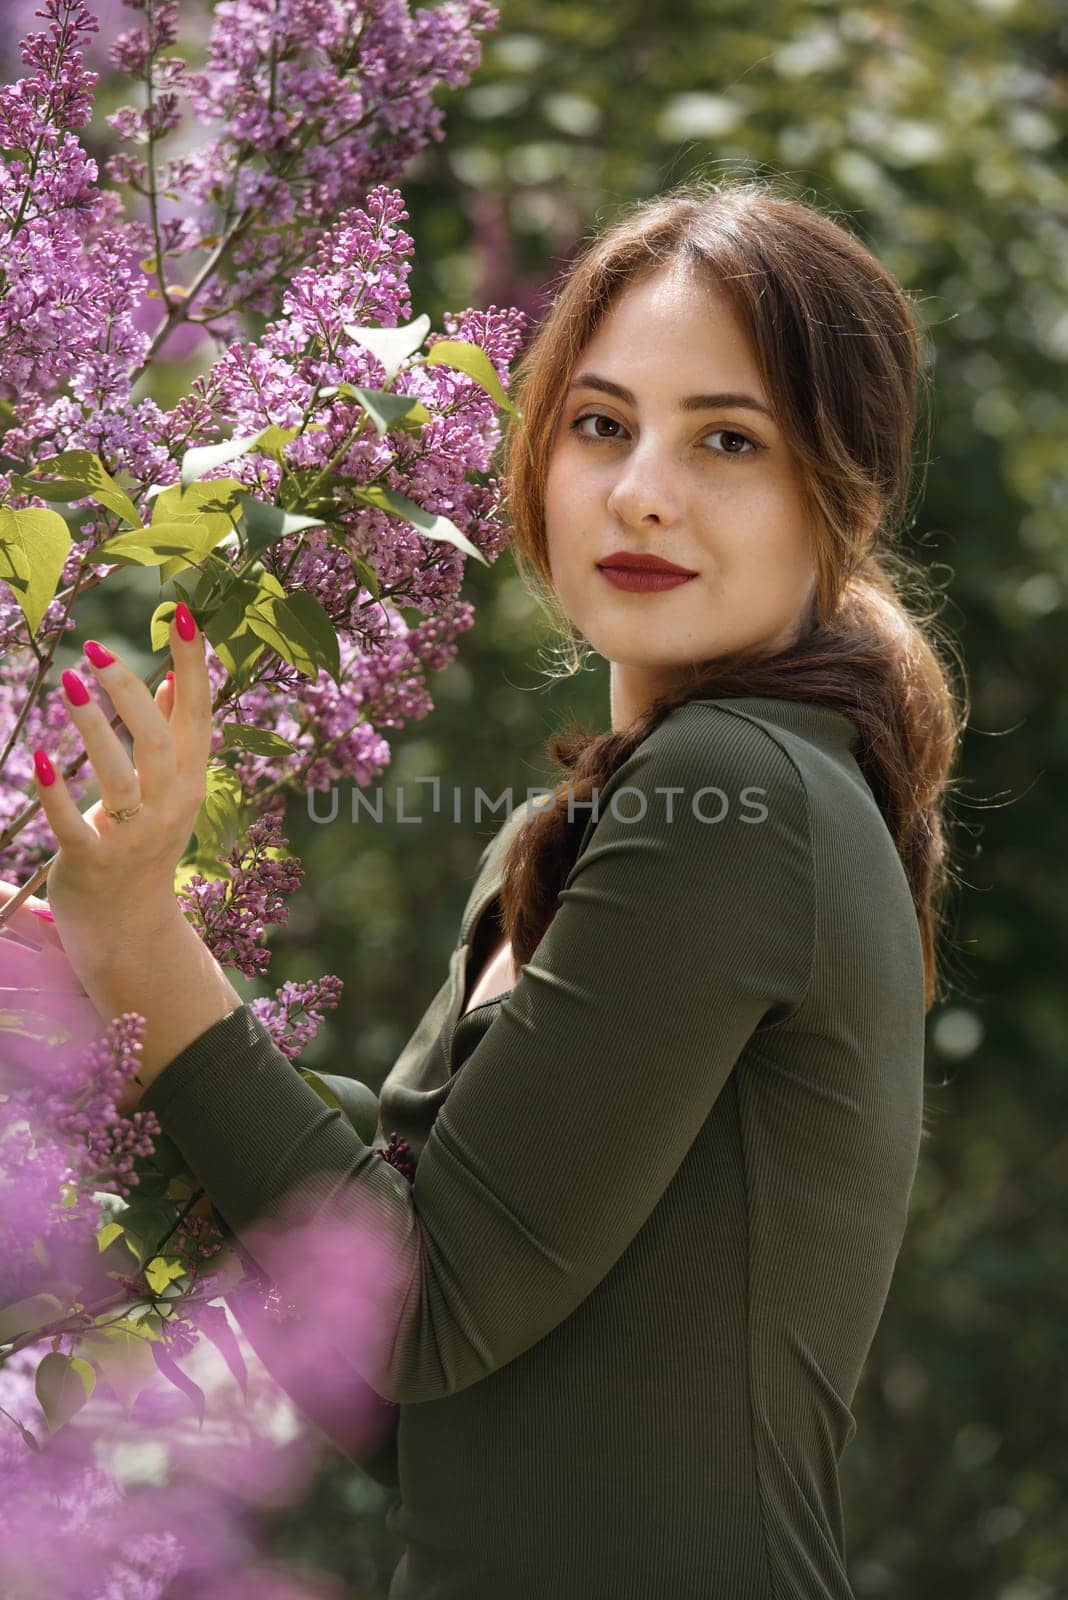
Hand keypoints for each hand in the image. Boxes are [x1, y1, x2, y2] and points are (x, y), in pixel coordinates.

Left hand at [30, 603, 211, 996]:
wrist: (130, 932)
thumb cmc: (145, 848)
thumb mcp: (169, 791)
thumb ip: (173, 734)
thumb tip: (174, 676)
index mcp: (190, 781)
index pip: (199, 714)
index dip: (194, 663)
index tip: (185, 612)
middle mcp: (170, 807)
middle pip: (161, 742)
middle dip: (132, 695)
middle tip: (98, 652)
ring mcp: (134, 838)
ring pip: (121, 778)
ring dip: (95, 730)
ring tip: (71, 684)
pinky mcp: (94, 864)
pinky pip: (76, 825)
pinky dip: (57, 793)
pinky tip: (39, 758)